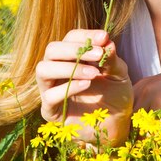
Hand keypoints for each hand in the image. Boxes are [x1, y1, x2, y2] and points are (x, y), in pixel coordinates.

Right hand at [35, 29, 132, 144]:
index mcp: (71, 56)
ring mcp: (50, 89)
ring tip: (93, 73)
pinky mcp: (50, 110)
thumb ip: (111, 58)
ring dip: (69, 67)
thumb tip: (106, 41)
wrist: (116, 124)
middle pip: (52, 49)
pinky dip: (68, 88)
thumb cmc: (115, 94)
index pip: (70, 38)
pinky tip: (87, 85)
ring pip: (43, 69)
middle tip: (98, 54)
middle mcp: (56, 69)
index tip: (104, 37)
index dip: (86, 36)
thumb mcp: (118, 74)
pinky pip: (49, 96)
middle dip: (74, 49)